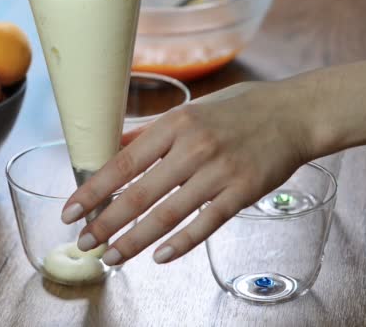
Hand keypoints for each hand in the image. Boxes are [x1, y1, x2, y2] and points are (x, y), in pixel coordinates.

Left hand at [61, 81, 314, 265]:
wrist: (294, 113)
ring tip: (112, 256)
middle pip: (140, 194)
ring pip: (168, 214)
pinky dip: (181, 243)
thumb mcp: (192, 109)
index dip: (93, 189)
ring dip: (135, 240)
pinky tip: (160, 256)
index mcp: (176, 123)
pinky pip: (206, 223)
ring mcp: (219, 171)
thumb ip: (153, 132)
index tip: (71, 210)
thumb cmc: (241, 109)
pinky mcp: (242, 192)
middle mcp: (194, 147)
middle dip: (106, 222)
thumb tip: (116, 148)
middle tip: (84, 242)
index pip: (124, 162)